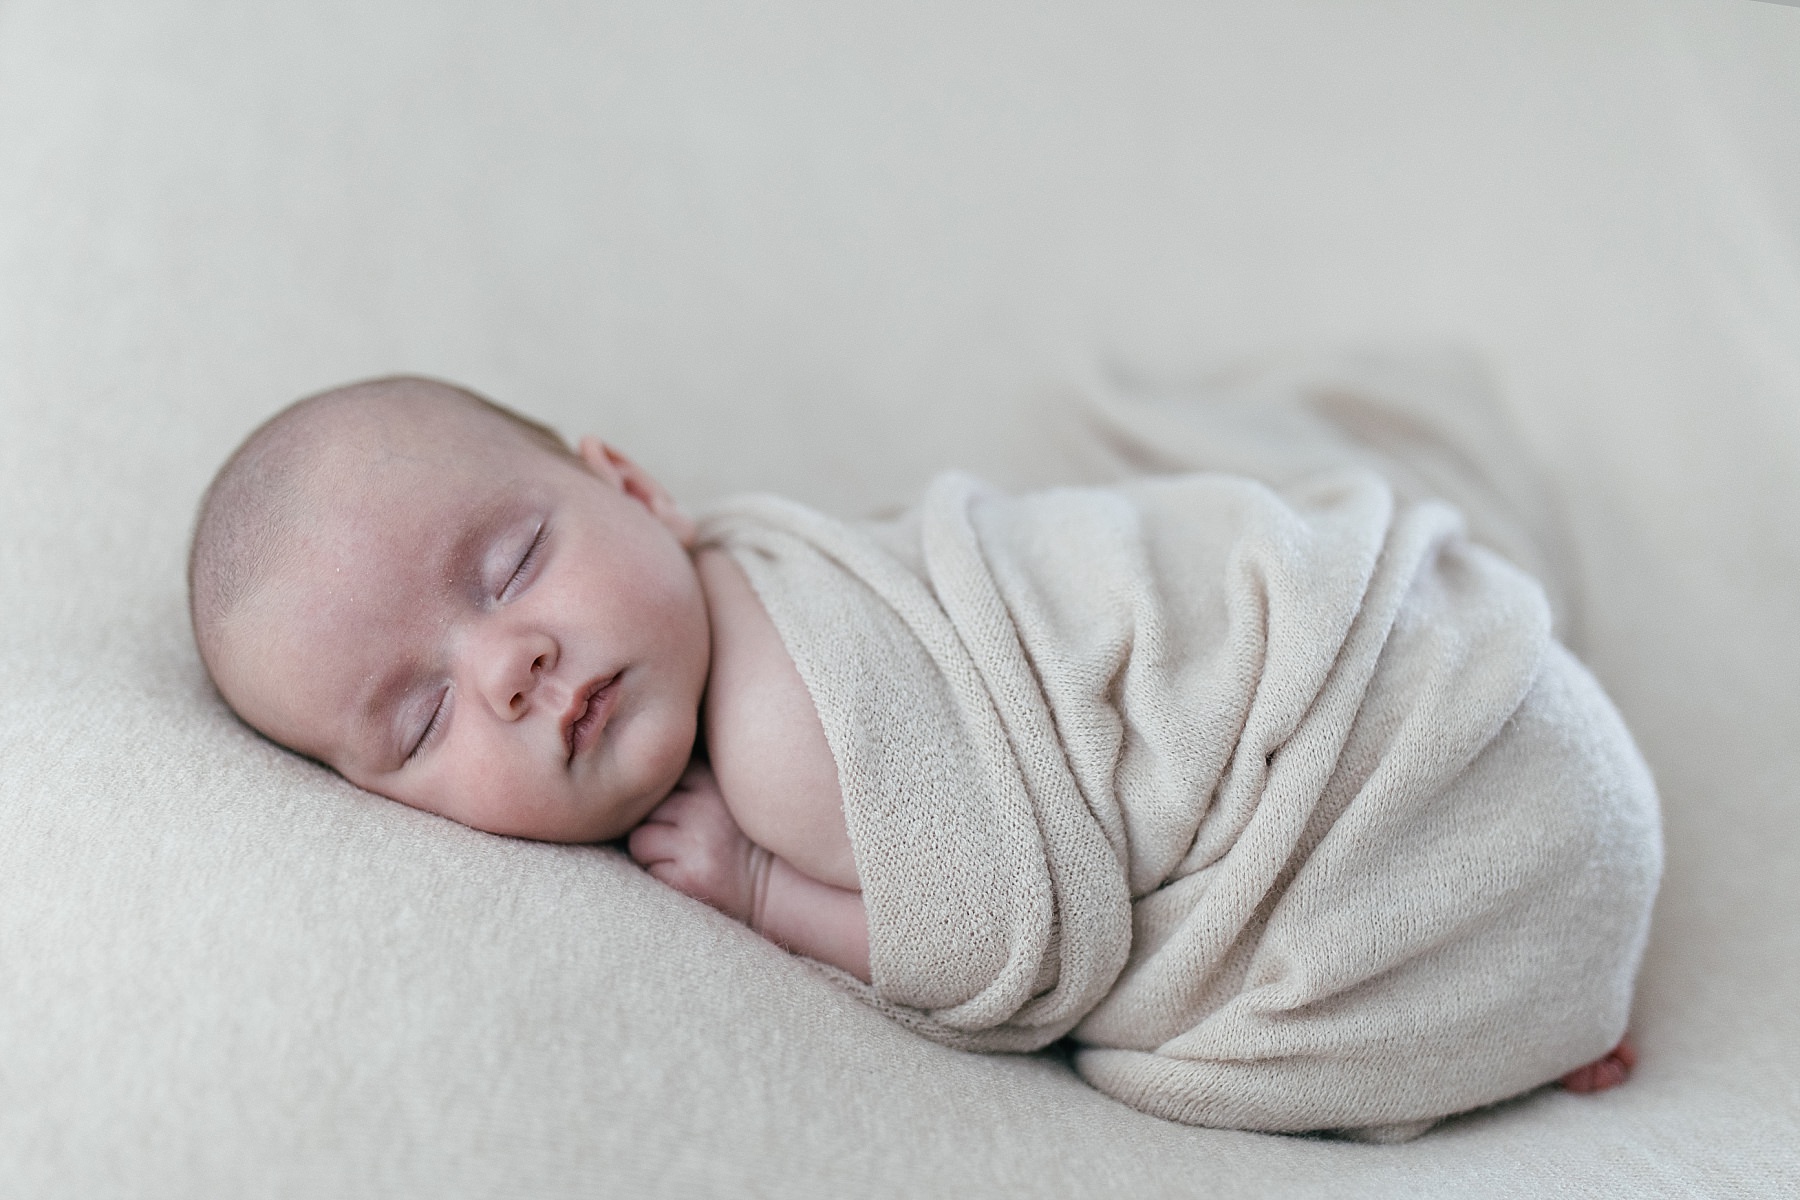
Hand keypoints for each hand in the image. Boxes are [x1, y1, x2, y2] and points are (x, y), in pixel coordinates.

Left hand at [627, 761, 767, 925]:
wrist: (775, 884)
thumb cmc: (739, 838)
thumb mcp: (724, 794)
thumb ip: (691, 781)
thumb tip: (642, 776)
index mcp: (712, 782)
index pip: (661, 781)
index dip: (666, 799)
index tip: (683, 813)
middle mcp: (703, 809)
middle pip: (646, 809)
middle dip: (656, 825)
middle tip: (683, 840)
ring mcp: (695, 843)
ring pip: (640, 840)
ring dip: (652, 852)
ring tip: (681, 858)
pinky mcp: (689, 877)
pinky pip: (649, 870)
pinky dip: (662, 876)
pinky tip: (688, 875)